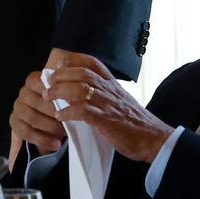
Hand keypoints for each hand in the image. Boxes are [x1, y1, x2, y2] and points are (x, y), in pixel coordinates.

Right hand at [9, 70, 64, 153]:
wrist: (47, 125)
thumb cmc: (58, 107)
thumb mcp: (63, 97)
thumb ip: (66, 92)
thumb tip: (74, 94)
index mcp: (34, 81)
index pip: (41, 82)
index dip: (55, 93)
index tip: (70, 102)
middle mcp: (23, 93)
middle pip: (38, 102)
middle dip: (56, 113)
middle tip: (70, 121)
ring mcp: (17, 108)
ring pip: (32, 117)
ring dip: (51, 127)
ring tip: (64, 133)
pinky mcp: (14, 123)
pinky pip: (27, 132)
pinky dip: (43, 140)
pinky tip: (56, 144)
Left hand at [42, 53, 172, 162]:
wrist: (153, 138)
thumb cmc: (133, 121)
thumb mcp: (118, 99)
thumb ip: (102, 92)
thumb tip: (77, 90)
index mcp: (112, 82)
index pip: (91, 62)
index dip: (72, 60)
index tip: (57, 64)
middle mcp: (110, 89)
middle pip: (81, 73)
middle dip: (60, 76)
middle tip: (47, 84)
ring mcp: (108, 104)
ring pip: (79, 89)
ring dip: (59, 92)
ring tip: (48, 98)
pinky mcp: (106, 120)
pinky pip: (83, 111)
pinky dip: (68, 112)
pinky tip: (59, 116)